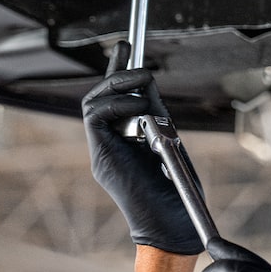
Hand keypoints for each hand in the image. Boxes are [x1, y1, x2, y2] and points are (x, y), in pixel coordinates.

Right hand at [82, 41, 203, 254]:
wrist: (172, 224)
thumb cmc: (177, 192)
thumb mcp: (168, 139)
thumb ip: (156, 114)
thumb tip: (148, 82)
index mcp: (124, 143)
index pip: (113, 101)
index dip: (116, 72)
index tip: (124, 46)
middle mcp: (108, 146)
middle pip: (98, 99)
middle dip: (114, 71)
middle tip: (129, 52)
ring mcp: (102, 152)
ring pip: (93, 104)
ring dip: (118, 85)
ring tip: (141, 80)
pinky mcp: (101, 156)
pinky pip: (95, 117)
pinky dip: (116, 104)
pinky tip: (138, 106)